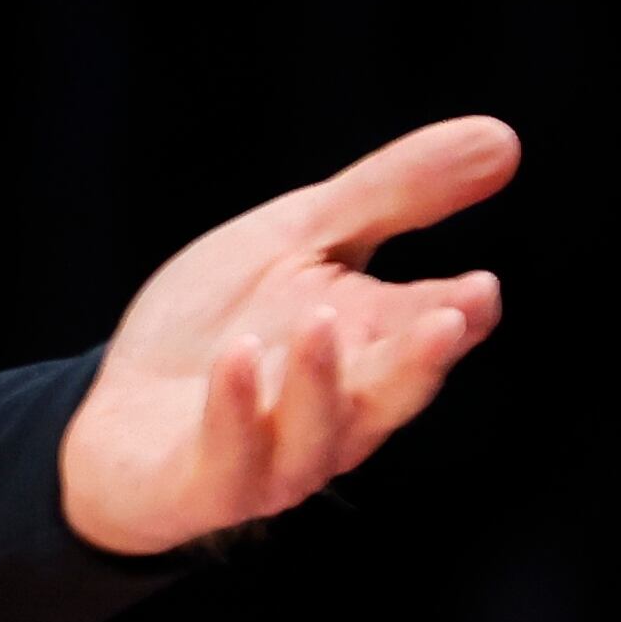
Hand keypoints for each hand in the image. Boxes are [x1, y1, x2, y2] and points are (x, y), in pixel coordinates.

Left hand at [59, 116, 516, 556]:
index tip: (482, 287)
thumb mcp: (299, 239)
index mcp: (370, 352)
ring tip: (322, 319)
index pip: (429, 334)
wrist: (115, 413)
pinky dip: (235, 410)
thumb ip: (392, 196)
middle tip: (454, 317)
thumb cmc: (222, 323)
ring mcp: (273, 458)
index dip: (459, 314)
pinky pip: (228, 459)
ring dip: (321, 379)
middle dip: (421, 360)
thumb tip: (505, 136)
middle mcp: (336, 414)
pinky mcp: (203, 485)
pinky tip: (236, 356)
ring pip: (316, 433)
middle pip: (391, 393)